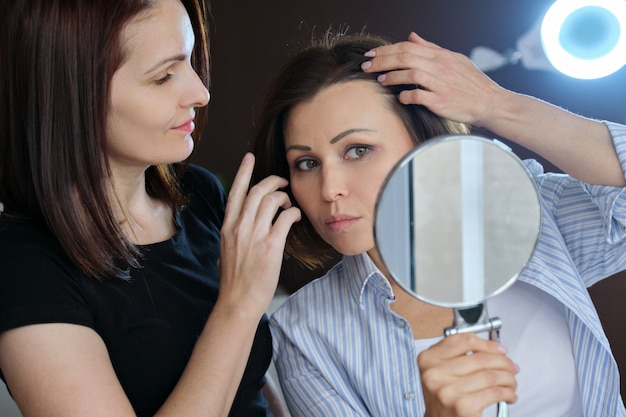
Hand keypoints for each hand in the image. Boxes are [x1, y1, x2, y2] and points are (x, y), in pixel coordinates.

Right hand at [217, 153, 300, 315]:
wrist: (238, 301)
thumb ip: (235, 231)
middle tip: (282, 182)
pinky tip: (295, 217)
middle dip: (273, 181)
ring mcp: (254, 235)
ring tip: (288, 205)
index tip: (249, 157)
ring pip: (271, 200)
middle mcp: (239, 227)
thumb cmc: (234, 279)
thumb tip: (245, 220)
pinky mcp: (271, 245)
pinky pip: (285, 217)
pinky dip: (293, 213)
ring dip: (284, 197)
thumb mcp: (227, 249)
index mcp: (227, 227)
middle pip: (257, 191)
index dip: (243, 172)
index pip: (235, 192)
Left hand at [361, 32, 507, 128]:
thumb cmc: (472, 83)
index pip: (407, 48)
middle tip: (366, 66)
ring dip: (392, 76)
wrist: (490, 103)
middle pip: (405, 58)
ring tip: (380, 79)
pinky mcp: (441, 101)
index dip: (386, 50)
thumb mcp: (454, 59)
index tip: (371, 55)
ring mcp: (440, 84)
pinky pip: (418, 96)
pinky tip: (399, 97)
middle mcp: (440, 67)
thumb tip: (412, 37)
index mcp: (441, 56)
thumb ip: (431, 48)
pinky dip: (406, 95)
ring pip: (410, 74)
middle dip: (382, 61)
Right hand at [418, 333, 518, 416]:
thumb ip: (459, 355)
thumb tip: (495, 349)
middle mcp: (435, 374)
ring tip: (511, 383)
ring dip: (508, 379)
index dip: (487, 344)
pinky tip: (508, 395)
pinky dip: (508, 393)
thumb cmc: (443, 399)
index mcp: (428, 359)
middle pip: (481, 358)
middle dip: (504, 363)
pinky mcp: (463, 407)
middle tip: (511, 368)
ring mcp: (448, 390)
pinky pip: (495, 393)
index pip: (463, 341)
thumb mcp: (441, 371)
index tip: (499, 350)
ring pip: (491, 376)